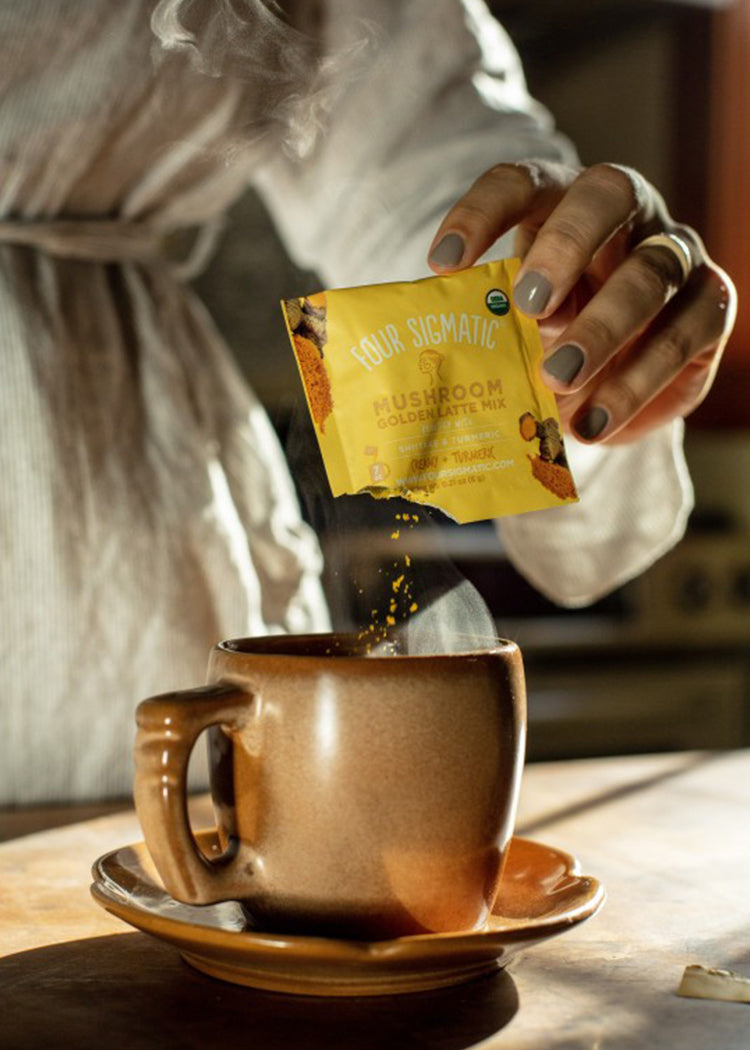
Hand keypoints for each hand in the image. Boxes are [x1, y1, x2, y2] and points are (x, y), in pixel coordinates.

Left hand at [427, 161, 735, 442]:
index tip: (442, 264)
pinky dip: (636, 384)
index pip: (521, 182)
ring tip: (556, 381)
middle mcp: (628, 212)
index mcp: (563, 200)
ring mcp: (675, 253)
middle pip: (606, 196)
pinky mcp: (710, 304)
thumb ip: (501, 325)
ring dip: (601, 330)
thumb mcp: (521, 325)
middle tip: (528, 307)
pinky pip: (683, 336)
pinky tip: (594, 423)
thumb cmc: (556, 334)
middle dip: (565, 248)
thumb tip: (466, 358)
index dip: (482, 213)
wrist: (624, 375)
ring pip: (650, 273)